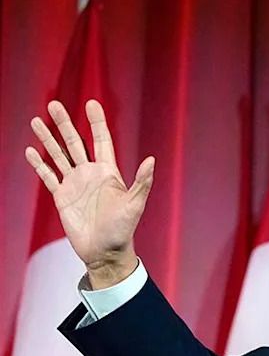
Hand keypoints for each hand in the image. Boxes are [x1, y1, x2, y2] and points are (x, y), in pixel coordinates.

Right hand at [25, 99, 154, 288]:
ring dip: (48, 138)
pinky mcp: (62, 197)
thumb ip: (142, 182)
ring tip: (37, 121)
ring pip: (59, 155)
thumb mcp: (135, 205)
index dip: (97, 122)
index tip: (92, 103)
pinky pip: (49, 176)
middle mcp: (90, 174)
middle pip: (75, 142)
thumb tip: (151, 160)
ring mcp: (75, 184)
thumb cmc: (123, 230)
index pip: (102, 141)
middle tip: (54, 103)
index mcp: (108, 173)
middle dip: (65, 123)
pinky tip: (31, 150)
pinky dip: (39, 164)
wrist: (105, 252)